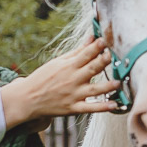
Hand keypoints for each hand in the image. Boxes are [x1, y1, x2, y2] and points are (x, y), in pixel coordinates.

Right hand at [0, 34, 119, 125]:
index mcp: (68, 66)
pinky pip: (90, 108)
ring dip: (107, 86)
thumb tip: (92, 38)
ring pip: (94, 89)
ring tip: (118, 82)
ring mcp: (74, 94)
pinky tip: (114, 104)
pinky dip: (102, 107)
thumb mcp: (58, 62)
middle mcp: (73, 79)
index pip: (85, 54)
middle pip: (91, 69)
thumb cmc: (44, 78)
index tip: (105, 40)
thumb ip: (77, 51)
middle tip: (113, 56)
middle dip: (103, 62)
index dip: (96, 47)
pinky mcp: (73, 108)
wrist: (27, 99)